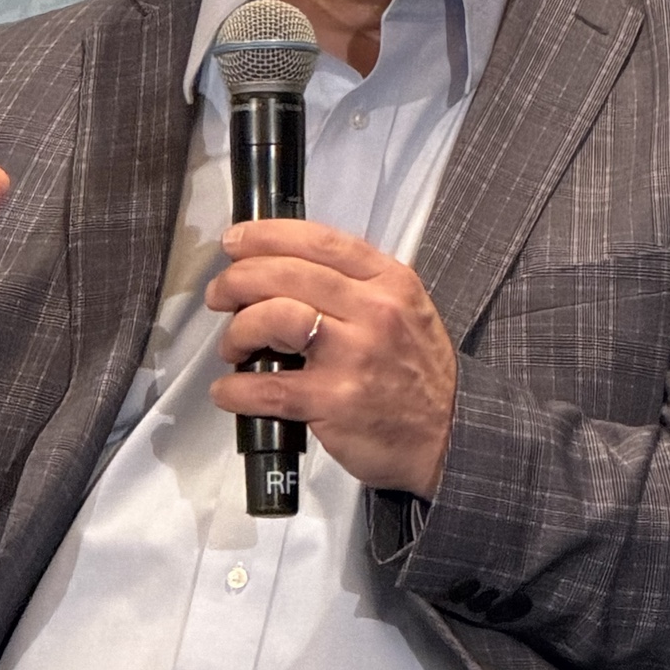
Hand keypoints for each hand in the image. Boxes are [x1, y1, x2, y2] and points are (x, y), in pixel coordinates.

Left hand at [206, 219, 457, 498]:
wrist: (449, 435)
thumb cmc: (417, 371)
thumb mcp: (404, 307)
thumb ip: (356, 283)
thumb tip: (285, 268)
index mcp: (389, 280)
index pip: (319, 240)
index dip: (266, 234)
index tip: (236, 240)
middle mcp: (374, 310)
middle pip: (287, 273)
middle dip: (238, 279)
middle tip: (220, 294)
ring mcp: (355, 356)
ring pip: (276, 317)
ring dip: (238, 329)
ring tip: (231, 345)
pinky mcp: (335, 401)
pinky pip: (269, 387)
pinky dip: (237, 388)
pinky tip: (228, 390)